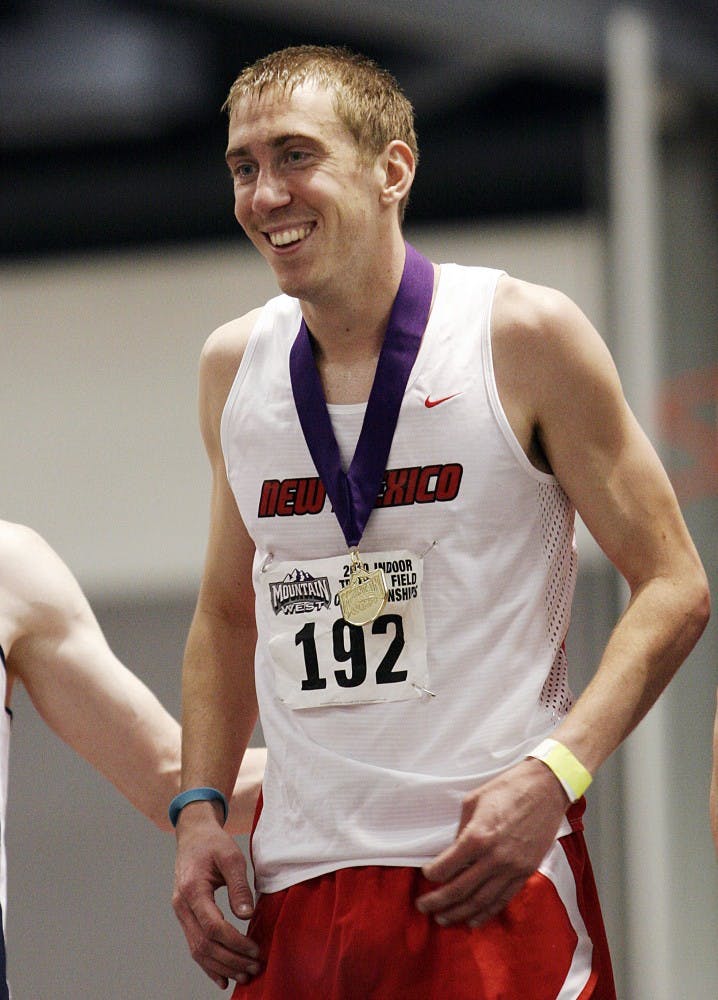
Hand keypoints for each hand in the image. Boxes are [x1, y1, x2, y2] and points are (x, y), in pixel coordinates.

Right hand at [173, 803, 261, 989]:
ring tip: (244, 975)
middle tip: (254, 967)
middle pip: (204, 944)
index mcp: (192, 889)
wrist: (194, 836)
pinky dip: (208, 964)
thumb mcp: (231, 856)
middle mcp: (182, 905)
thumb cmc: (213, 843)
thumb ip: (238, 886)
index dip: (235, 942)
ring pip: (197, 950)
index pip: (213, 926)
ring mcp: (181, 913)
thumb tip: (247, 915)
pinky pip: (194, 945)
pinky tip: (223, 977)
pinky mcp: (186, 916)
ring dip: (221, 966)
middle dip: (230, 960)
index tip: (255, 949)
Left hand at [416, 759, 568, 927]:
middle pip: (460, 889)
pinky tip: (473, 919)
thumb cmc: (507, 788)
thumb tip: (454, 852)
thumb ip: (461, 829)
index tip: (426, 875)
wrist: (545, 789)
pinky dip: (486, 912)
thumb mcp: (473, 801)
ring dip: (459, 913)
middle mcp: (494, 857)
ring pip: (481, 901)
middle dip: (438, 901)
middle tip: (423, 906)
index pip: (447, 866)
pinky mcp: (526, 872)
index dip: (432, 874)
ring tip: (443, 918)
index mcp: (478, 836)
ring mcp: (512, 868)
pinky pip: (503, 899)